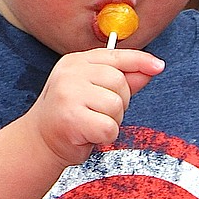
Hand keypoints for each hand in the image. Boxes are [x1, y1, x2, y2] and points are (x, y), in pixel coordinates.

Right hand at [29, 48, 163, 166]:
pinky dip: (105, 136)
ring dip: (112, 121)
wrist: (40, 142)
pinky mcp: (71, 118)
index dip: (139, 61)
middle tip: (98, 113)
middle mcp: (70, 73)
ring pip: (116, 105)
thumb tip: (152, 68)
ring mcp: (68, 94)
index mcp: (75, 62)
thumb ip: (122, 80)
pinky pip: (109, 126)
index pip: (115, 56)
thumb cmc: (70, 116)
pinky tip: (88, 135)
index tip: (158, 66)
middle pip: (119, 82)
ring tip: (91, 124)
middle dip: (119, 102)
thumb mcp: (95, 92)